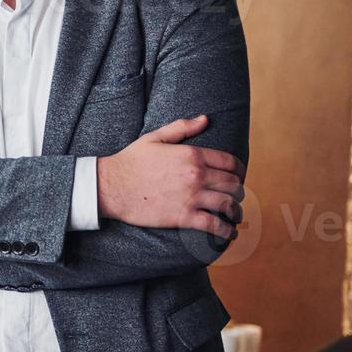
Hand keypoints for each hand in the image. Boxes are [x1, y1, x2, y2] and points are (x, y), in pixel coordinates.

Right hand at [97, 116, 245, 238]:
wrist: (112, 186)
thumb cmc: (131, 161)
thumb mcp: (155, 137)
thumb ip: (182, 127)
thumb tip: (205, 119)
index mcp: (192, 154)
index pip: (230, 162)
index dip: (239, 170)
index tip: (238, 177)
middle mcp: (196, 175)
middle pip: (233, 184)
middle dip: (238, 191)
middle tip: (236, 196)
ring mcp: (191, 196)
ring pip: (228, 204)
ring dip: (236, 211)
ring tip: (236, 216)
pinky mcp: (184, 216)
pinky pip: (214, 225)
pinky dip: (226, 230)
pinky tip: (229, 233)